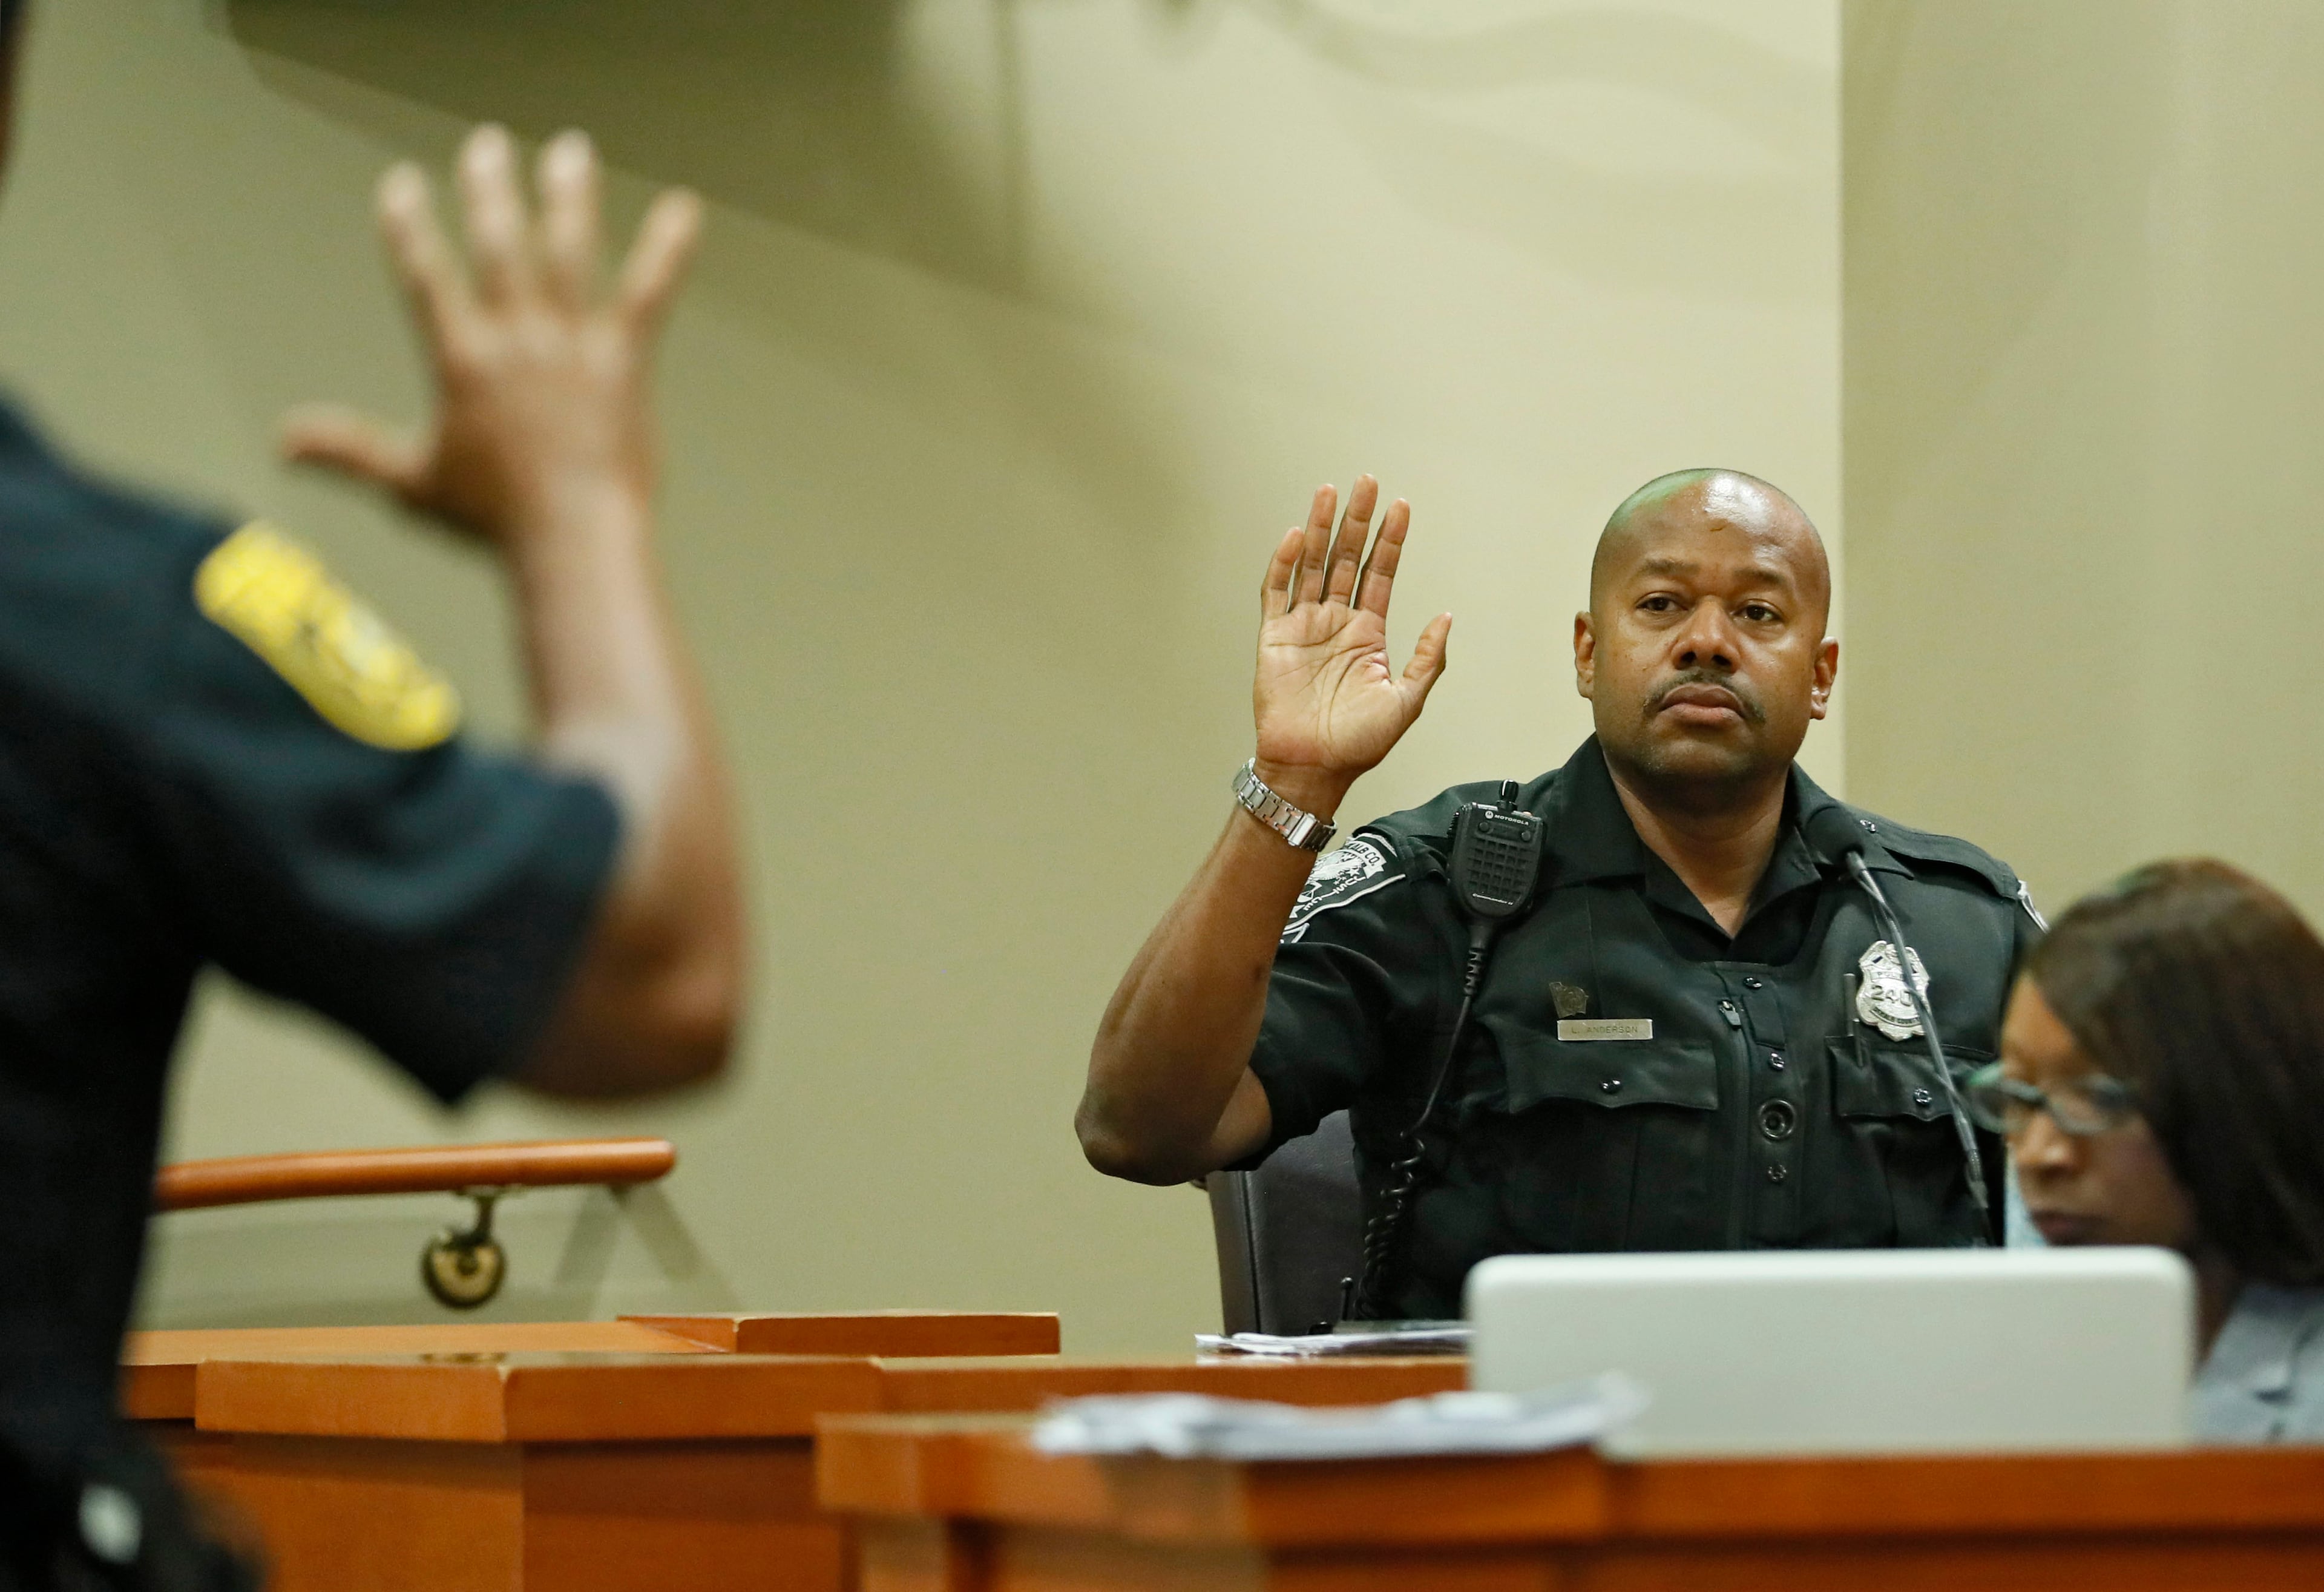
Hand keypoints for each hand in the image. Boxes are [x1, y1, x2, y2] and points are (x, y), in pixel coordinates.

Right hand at [281, 125, 701, 554]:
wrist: (573, 538)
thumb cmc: (494, 521)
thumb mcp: (411, 483)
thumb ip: (349, 450)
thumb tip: (282, 441)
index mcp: (461, 360)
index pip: (424, 276)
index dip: (408, 226)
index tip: (399, 183)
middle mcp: (515, 338)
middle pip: (498, 244)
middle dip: (490, 189)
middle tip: (487, 144)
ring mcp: (572, 344)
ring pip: (568, 251)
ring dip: (568, 196)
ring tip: (571, 149)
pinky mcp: (623, 360)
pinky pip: (648, 292)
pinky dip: (667, 249)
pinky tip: (684, 209)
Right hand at [1251, 477, 1450, 813]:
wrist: (1312, 767)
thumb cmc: (1357, 743)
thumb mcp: (1407, 702)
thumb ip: (1427, 659)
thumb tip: (1447, 618)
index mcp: (1368, 634)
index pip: (1381, 574)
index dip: (1391, 541)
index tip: (1401, 507)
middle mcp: (1336, 622)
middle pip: (1347, 559)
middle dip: (1357, 521)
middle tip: (1366, 482)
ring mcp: (1304, 627)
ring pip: (1314, 566)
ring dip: (1321, 529)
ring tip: (1331, 492)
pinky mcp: (1274, 638)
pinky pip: (1277, 592)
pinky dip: (1285, 564)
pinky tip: (1297, 536)